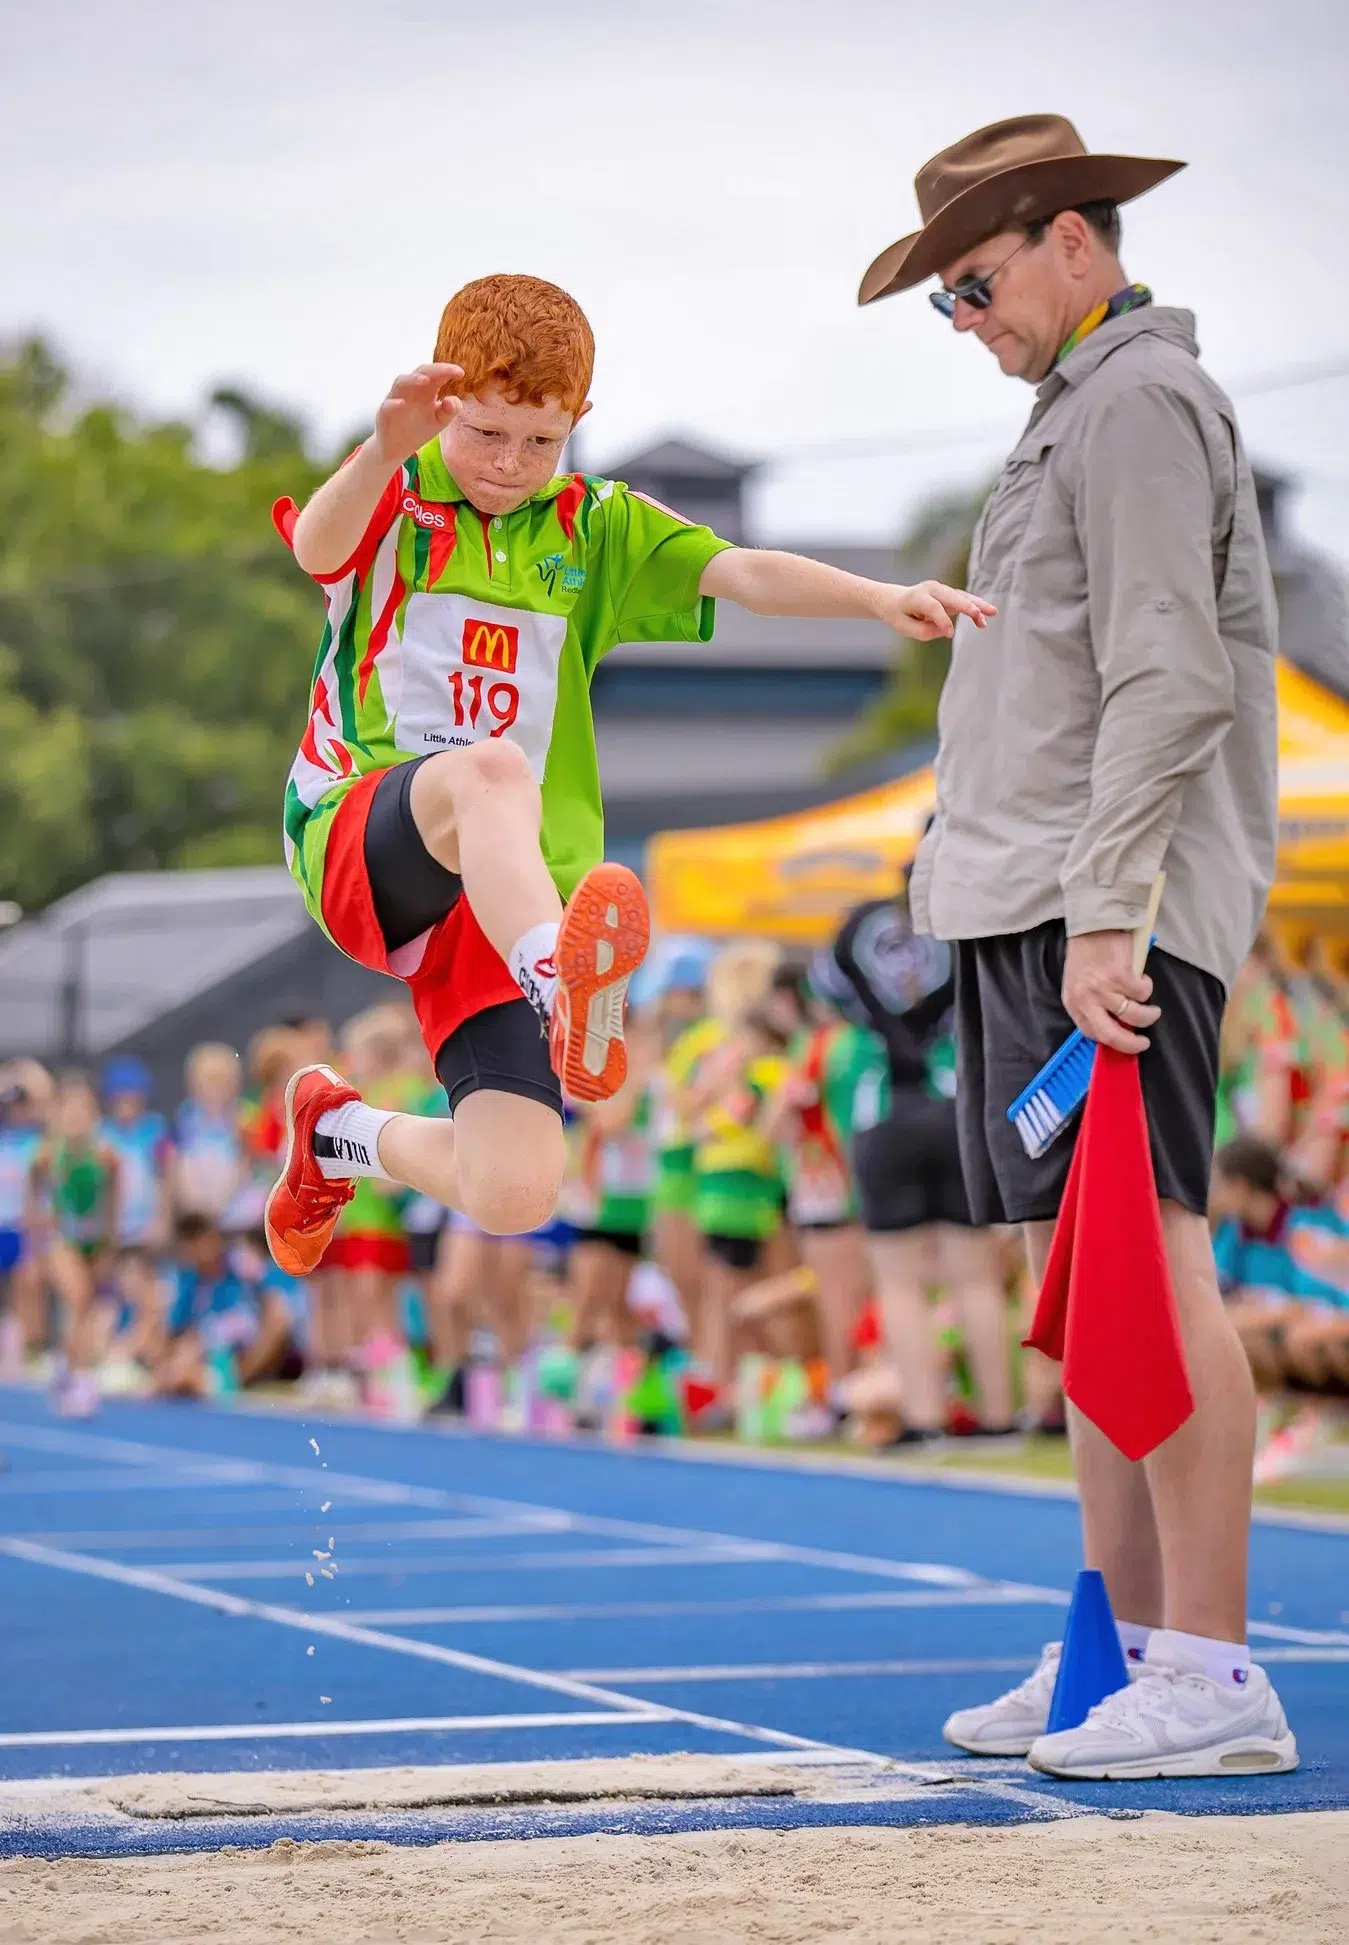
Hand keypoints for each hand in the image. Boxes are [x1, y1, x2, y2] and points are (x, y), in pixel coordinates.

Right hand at [371, 363, 464, 465]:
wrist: (397, 448)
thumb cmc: (419, 429)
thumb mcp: (440, 422)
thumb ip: (450, 411)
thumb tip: (453, 400)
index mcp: (426, 390)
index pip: (436, 375)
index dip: (447, 371)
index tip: (461, 373)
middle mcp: (411, 390)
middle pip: (420, 372)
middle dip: (434, 370)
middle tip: (448, 371)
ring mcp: (396, 399)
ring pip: (401, 382)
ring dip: (413, 379)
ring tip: (426, 381)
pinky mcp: (384, 413)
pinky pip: (387, 405)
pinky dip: (393, 403)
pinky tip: (402, 404)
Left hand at [876, 580, 996, 640]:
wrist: (894, 600)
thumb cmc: (898, 614)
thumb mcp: (903, 627)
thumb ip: (923, 631)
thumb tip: (945, 631)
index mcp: (917, 597)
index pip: (934, 607)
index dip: (943, 620)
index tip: (951, 634)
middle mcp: (931, 589)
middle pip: (952, 596)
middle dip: (966, 605)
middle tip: (979, 614)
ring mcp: (941, 590)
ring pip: (962, 596)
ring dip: (977, 605)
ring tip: (992, 613)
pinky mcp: (949, 595)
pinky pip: (964, 600)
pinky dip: (976, 606)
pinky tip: (987, 615)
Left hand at [1062, 930, 1160, 1054]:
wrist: (1093, 923)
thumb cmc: (1087, 952)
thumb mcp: (1080, 982)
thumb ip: (1092, 1003)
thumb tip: (1115, 1023)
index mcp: (1073, 1002)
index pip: (1091, 1033)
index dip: (1111, 1040)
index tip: (1124, 1039)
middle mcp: (1086, 999)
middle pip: (1111, 1035)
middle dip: (1131, 1045)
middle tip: (1143, 1043)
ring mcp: (1104, 988)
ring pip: (1134, 1015)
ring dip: (1149, 1015)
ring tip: (1153, 1010)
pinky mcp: (1122, 976)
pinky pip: (1143, 993)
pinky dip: (1147, 987)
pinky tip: (1142, 978)